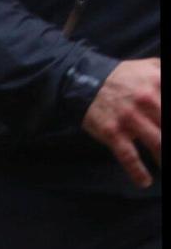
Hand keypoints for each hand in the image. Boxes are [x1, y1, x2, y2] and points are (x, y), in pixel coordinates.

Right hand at [83, 58, 160, 187]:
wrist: (85, 82)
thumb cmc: (124, 77)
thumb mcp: (152, 66)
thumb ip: (167, 73)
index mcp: (160, 83)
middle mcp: (148, 102)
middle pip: (169, 127)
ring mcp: (130, 120)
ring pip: (157, 143)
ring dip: (164, 158)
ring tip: (168, 167)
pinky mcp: (113, 134)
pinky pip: (128, 156)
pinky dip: (138, 172)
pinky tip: (145, 182)